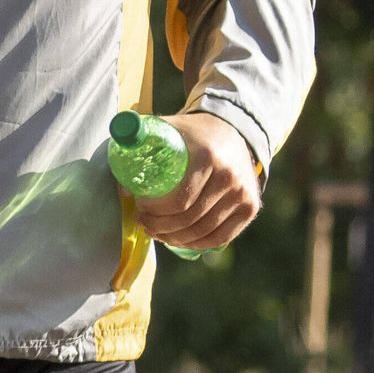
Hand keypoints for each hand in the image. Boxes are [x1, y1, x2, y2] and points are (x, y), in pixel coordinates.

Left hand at [137, 108, 264, 250]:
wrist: (232, 129)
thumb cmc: (191, 133)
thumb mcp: (166, 128)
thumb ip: (140, 142)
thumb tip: (123, 183)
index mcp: (208, 157)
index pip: (179, 200)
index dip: (155, 211)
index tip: (140, 207)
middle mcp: (230, 177)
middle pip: (190, 218)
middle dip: (161, 226)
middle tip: (144, 223)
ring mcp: (243, 194)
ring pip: (203, 231)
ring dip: (175, 238)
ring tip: (157, 232)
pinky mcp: (250, 207)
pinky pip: (221, 237)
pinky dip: (198, 244)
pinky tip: (179, 240)